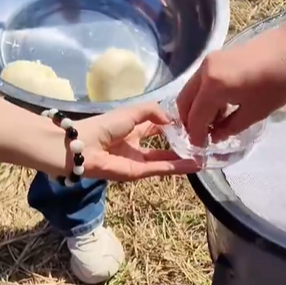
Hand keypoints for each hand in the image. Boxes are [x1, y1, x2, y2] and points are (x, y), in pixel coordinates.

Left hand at [74, 102, 198, 180]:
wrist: (81, 147)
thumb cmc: (104, 125)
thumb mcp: (132, 112)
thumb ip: (153, 112)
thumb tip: (172, 120)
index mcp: (134, 127)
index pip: (160, 126)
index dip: (175, 125)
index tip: (194, 123)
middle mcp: (138, 144)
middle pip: (165, 145)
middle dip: (182, 145)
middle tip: (204, 143)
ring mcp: (138, 160)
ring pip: (165, 160)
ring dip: (184, 159)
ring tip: (204, 157)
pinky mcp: (137, 173)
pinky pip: (160, 169)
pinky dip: (177, 168)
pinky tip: (194, 165)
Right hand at [177, 22, 285, 145]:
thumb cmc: (279, 82)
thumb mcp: (255, 112)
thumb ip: (230, 127)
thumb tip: (215, 136)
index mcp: (213, 86)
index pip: (195, 117)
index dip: (196, 135)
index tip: (200, 149)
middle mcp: (204, 72)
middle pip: (185, 102)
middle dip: (190, 122)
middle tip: (202, 137)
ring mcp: (208, 62)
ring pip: (191, 91)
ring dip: (196, 109)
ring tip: (212, 125)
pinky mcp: (216, 57)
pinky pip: (200, 82)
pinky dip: (203, 97)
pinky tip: (219, 108)